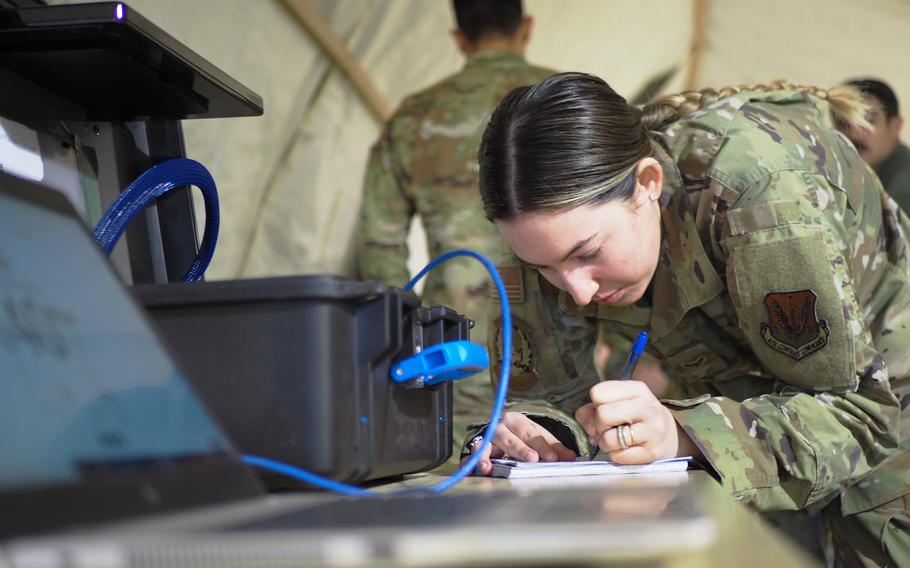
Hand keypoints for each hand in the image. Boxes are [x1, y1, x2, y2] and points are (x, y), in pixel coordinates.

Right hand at [461, 411, 576, 475]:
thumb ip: (554, 448)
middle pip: (512, 438)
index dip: (544, 447)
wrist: (498, 430)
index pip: (533, 434)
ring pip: (490, 445)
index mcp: (518, 421)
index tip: (553, 458)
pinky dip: (477, 460)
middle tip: (533, 459)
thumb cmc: (521, 436)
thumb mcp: (538, 438)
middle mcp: (501, 427)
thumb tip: (572, 457)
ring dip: (491, 456)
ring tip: (497, 466)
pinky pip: (474, 454)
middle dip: (521, 449)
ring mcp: (488, 437)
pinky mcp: (477, 448)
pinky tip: (482, 468)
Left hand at [575, 380, 681, 463]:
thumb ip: (593, 408)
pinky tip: (624, 451)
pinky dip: (616, 456)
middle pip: (603, 414)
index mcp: (637, 389)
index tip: (603, 411)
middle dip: (598, 425)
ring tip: (614, 441)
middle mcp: (648, 407)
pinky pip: (618, 456)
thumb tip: (585, 422)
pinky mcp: (653, 452)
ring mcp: (653, 430)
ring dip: (605, 443)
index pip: (598, 392)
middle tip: (607, 429)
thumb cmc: (633, 418)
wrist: (668, 436)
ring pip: (609, 438)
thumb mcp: (618, 403)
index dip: (594, 405)